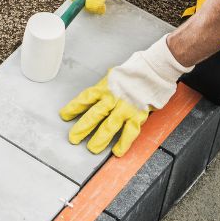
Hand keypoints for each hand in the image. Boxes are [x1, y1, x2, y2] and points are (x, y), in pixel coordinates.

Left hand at [59, 36, 192, 155]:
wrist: (155, 69)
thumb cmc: (135, 71)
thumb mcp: (114, 76)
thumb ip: (104, 88)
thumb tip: (94, 98)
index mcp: (105, 87)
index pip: (85, 98)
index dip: (73, 108)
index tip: (64, 115)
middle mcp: (113, 98)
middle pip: (94, 115)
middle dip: (82, 128)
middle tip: (74, 138)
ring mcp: (125, 107)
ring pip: (109, 126)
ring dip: (99, 139)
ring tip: (92, 148)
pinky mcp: (138, 115)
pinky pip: (129, 132)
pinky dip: (123, 143)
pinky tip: (117, 151)